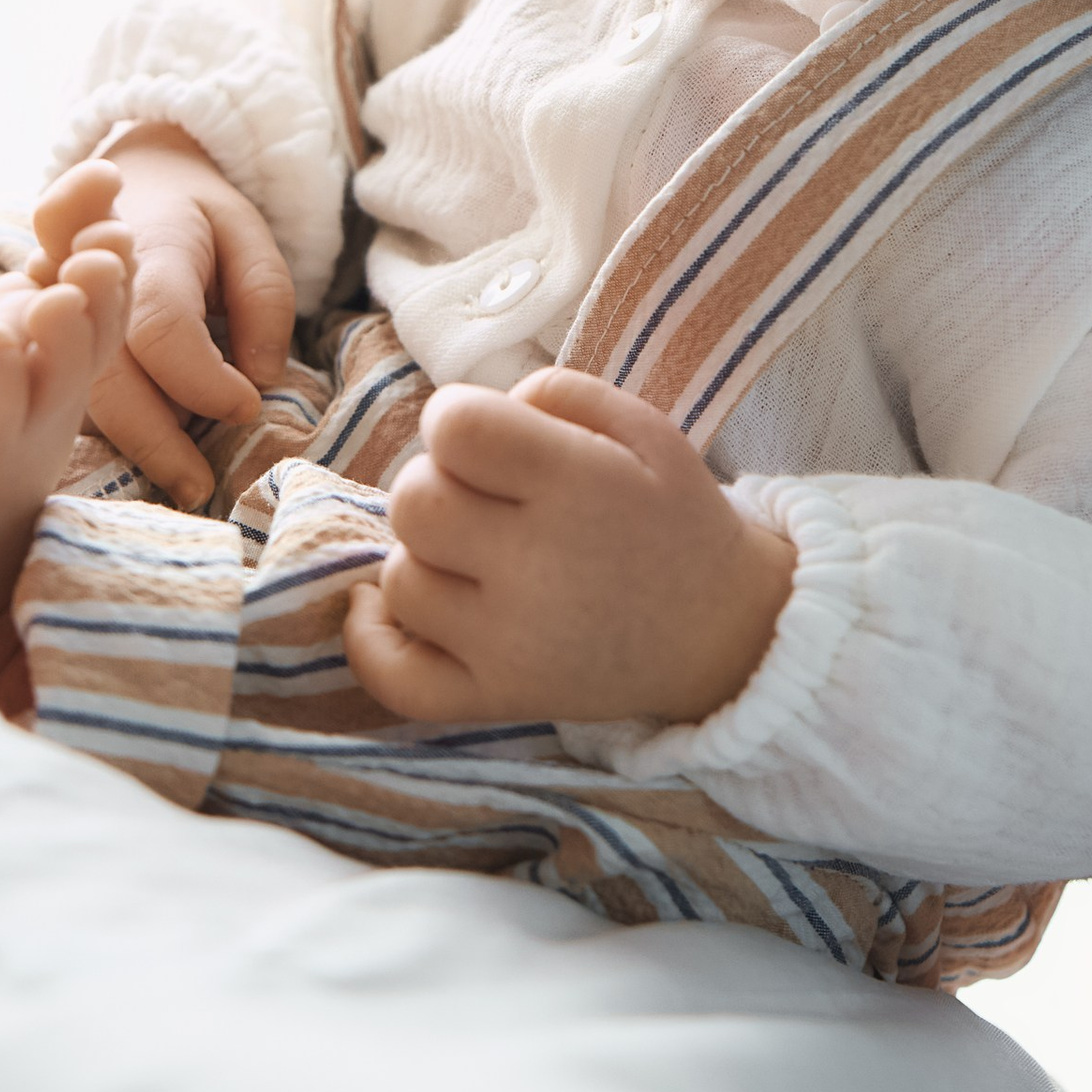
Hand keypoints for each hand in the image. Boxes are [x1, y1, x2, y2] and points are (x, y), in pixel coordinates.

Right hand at [28, 129, 295, 504]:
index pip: (163, 328)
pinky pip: (75, 400)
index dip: (204, 379)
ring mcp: (60, 318)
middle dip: (156, 440)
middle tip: (203, 488)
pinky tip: (154, 455)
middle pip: (109, 378)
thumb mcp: (249, 234)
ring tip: (185, 480)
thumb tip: (257, 376)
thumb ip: (264, 297)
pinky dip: (114, 433)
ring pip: (85, 399)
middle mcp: (88, 288)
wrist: (133, 179)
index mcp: (145, 248)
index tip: (248, 408)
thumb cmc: (200, 219)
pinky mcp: (51, 345)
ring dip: (134, 444)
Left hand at [344, 369, 796, 728]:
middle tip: (484, 498)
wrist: (721, 631)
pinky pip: (397, 678)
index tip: (485, 438)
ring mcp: (513, 645)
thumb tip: (463, 417)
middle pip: (414, 502)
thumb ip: (556, 392)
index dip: (457, 419)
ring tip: (474, 554)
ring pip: (401, 580)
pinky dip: (370, 642)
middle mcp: (539, 569)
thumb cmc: (670, 517)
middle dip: (436, 483)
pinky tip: (379, 605)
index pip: (454, 427)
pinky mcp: (499, 699)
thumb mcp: (642, 426)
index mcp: (579, 486)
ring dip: (423, 556)